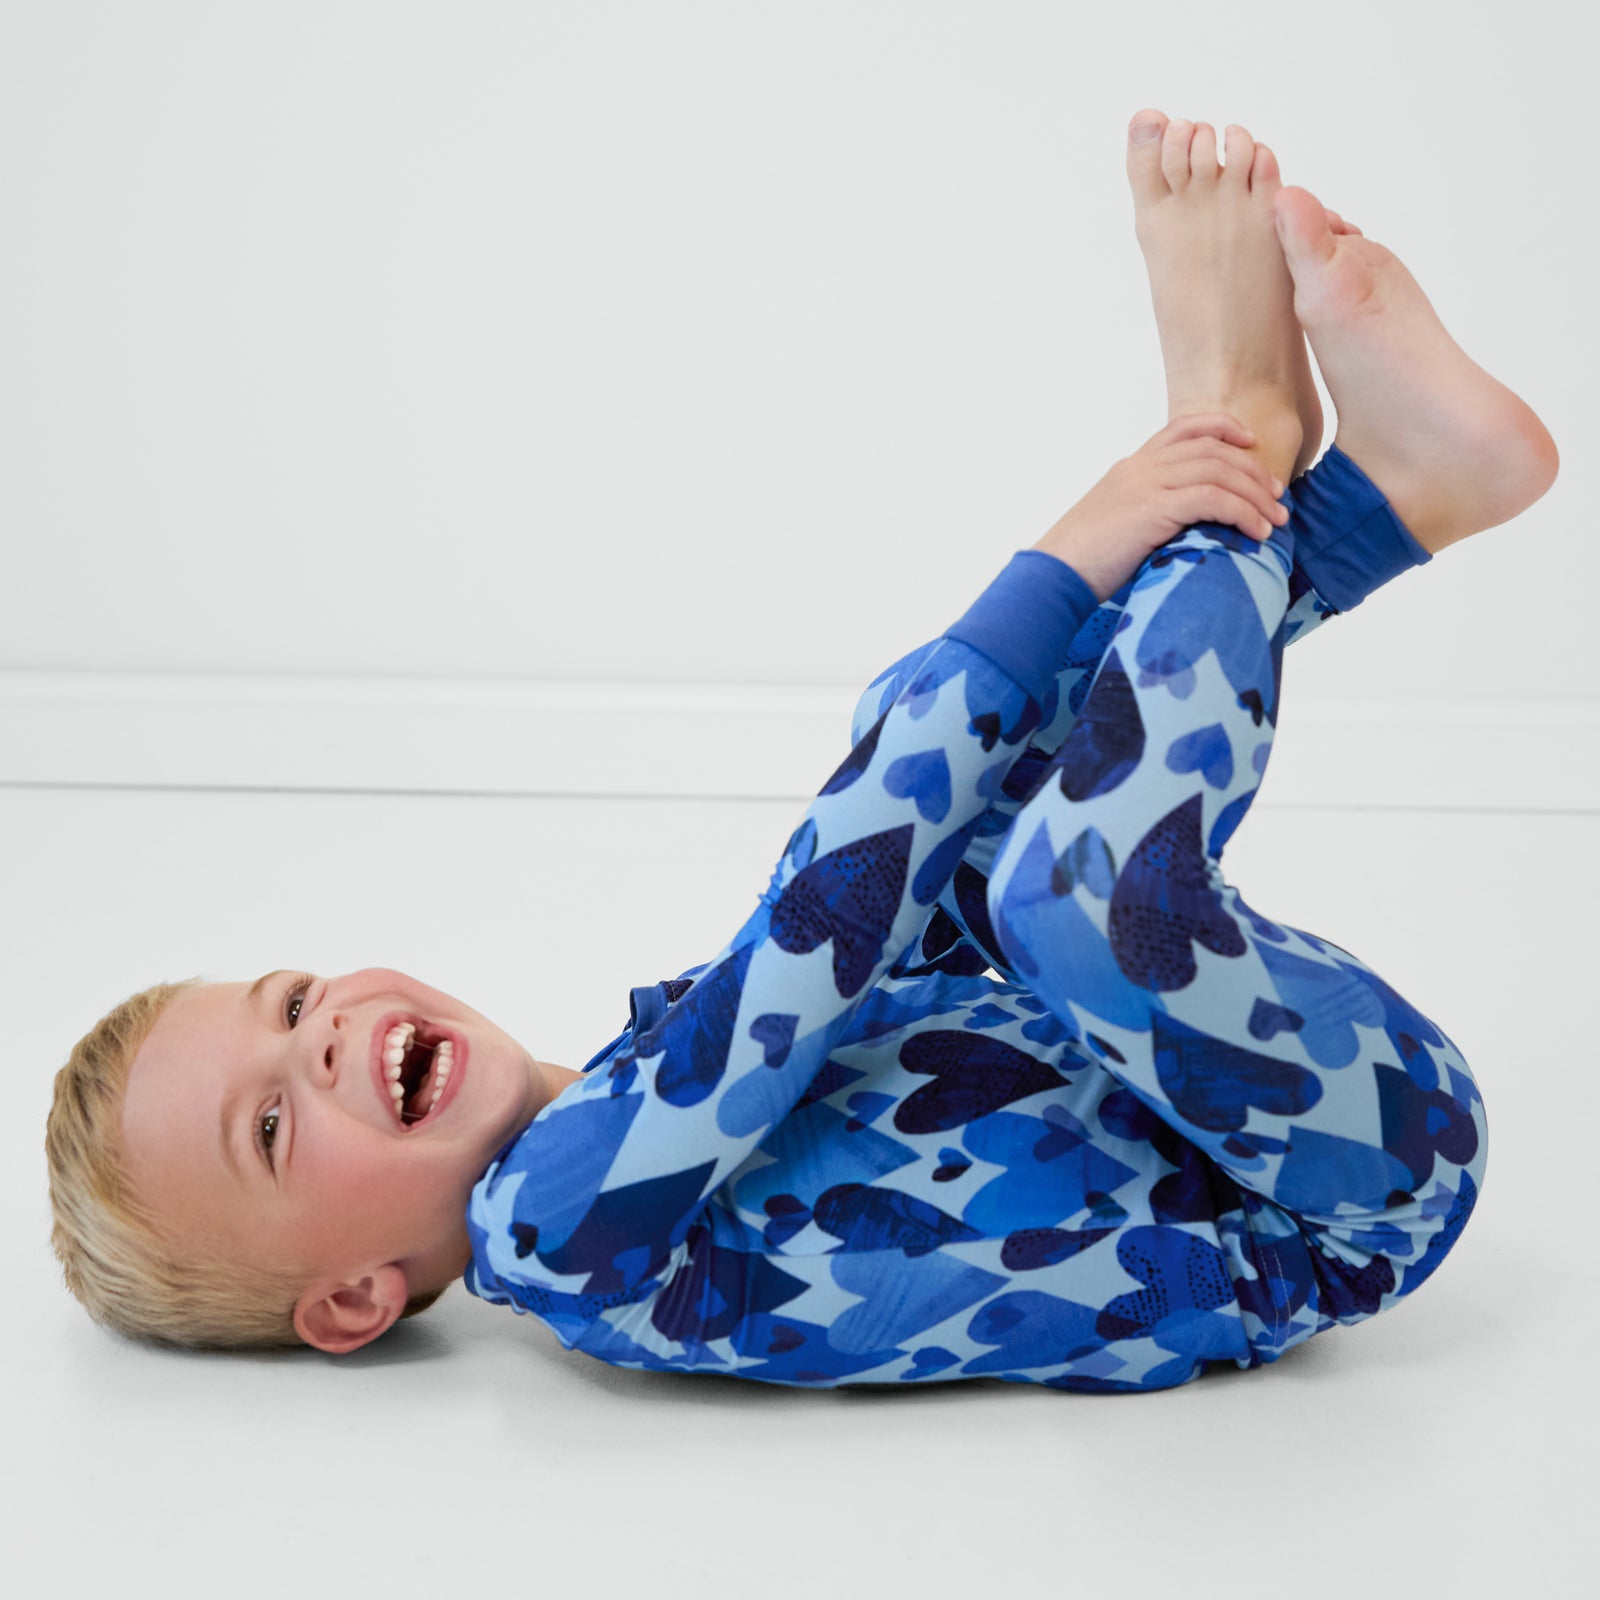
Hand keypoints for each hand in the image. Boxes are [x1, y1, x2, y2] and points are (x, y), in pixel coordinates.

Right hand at [1032, 413, 1290, 601]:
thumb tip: (1182, 534)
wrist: (1053, 574)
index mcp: (1131, 468)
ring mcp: (1146, 485)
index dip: (1223, 428)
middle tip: (1277, 496)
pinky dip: (1243, 513)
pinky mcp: (1153, 509)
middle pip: (1213, 450)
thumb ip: (1148, 516)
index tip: (1250, 444)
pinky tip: (1257, 532)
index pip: (1184, 428)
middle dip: (1253, 471)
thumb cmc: (1082, 563)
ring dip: (1256, 495)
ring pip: (1219, 471)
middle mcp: (1141, 468)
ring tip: (1276, 520)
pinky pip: (1213, 498)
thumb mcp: (1116, 527)